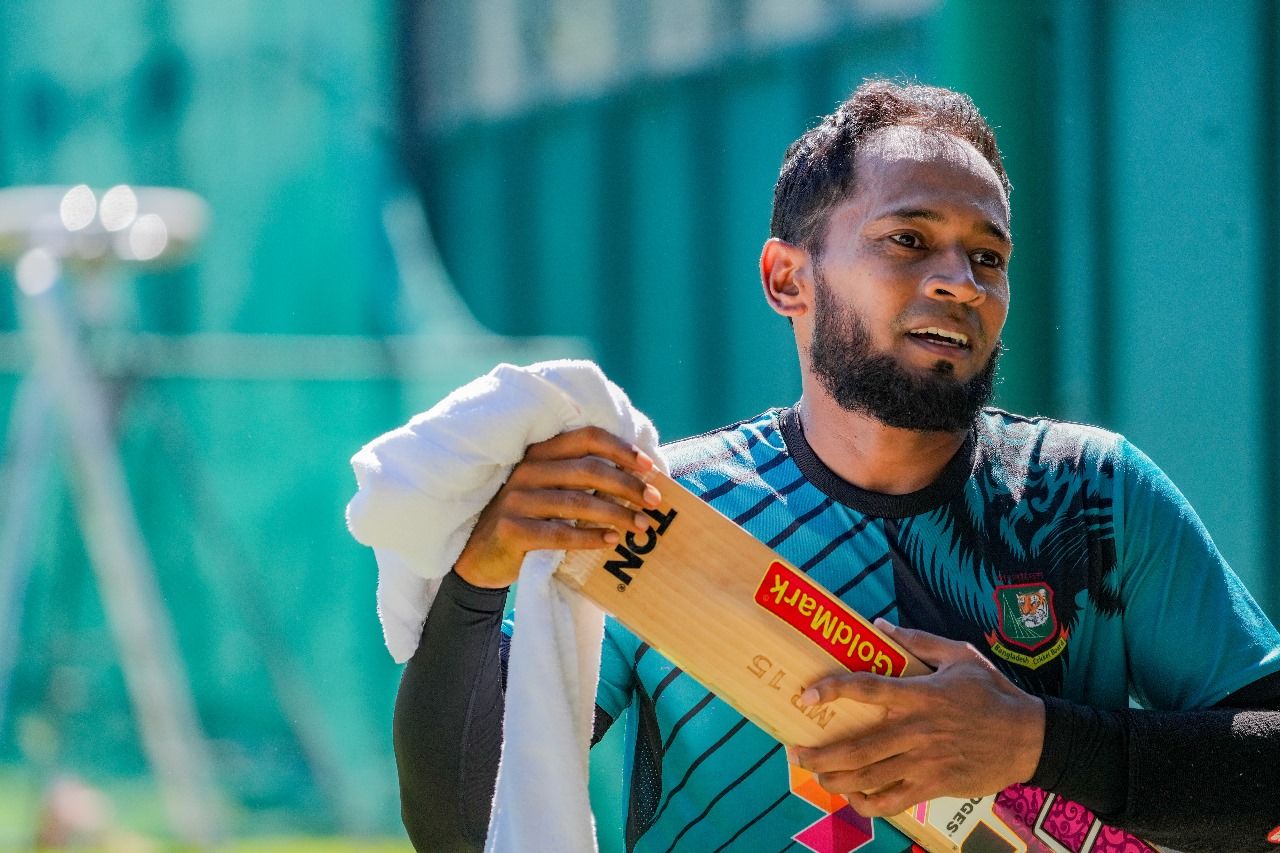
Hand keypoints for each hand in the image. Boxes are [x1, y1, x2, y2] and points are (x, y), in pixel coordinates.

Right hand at [452, 426, 661, 588]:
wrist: (481, 555)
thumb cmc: (529, 519)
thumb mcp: (548, 490)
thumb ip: (580, 479)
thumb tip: (639, 480)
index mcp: (540, 453)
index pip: (586, 437)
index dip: (621, 449)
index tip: (649, 467)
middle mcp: (527, 470)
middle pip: (589, 470)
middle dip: (628, 485)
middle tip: (654, 502)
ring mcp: (517, 500)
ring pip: (578, 502)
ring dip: (616, 514)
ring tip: (641, 526)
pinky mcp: (512, 530)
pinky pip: (560, 533)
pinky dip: (589, 537)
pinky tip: (610, 541)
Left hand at [790, 620, 1044, 816]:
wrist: (1029, 738)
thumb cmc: (992, 693)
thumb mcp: (960, 655)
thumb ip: (917, 641)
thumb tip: (878, 624)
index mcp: (920, 694)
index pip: (868, 689)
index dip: (834, 690)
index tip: (807, 695)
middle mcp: (917, 730)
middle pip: (859, 747)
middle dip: (821, 753)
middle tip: (795, 752)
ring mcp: (924, 762)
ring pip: (870, 777)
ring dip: (837, 779)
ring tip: (817, 775)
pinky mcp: (934, 786)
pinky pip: (893, 801)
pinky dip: (869, 803)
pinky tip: (854, 798)